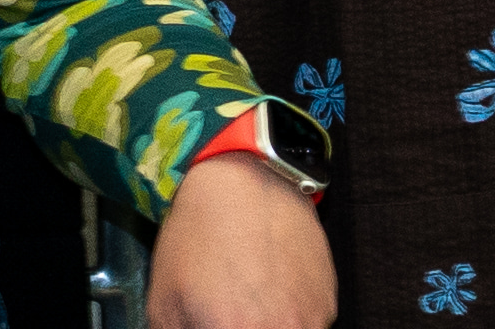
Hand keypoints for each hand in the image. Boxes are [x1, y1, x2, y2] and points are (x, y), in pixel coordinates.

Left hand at [145, 153, 334, 328]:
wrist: (242, 180)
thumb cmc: (198, 236)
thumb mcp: (165, 304)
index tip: (218, 326)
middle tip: (232, 316)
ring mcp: (310, 323)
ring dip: (272, 326)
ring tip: (252, 305)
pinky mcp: (328, 305)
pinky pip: (309, 326)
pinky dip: (292, 319)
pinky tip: (272, 291)